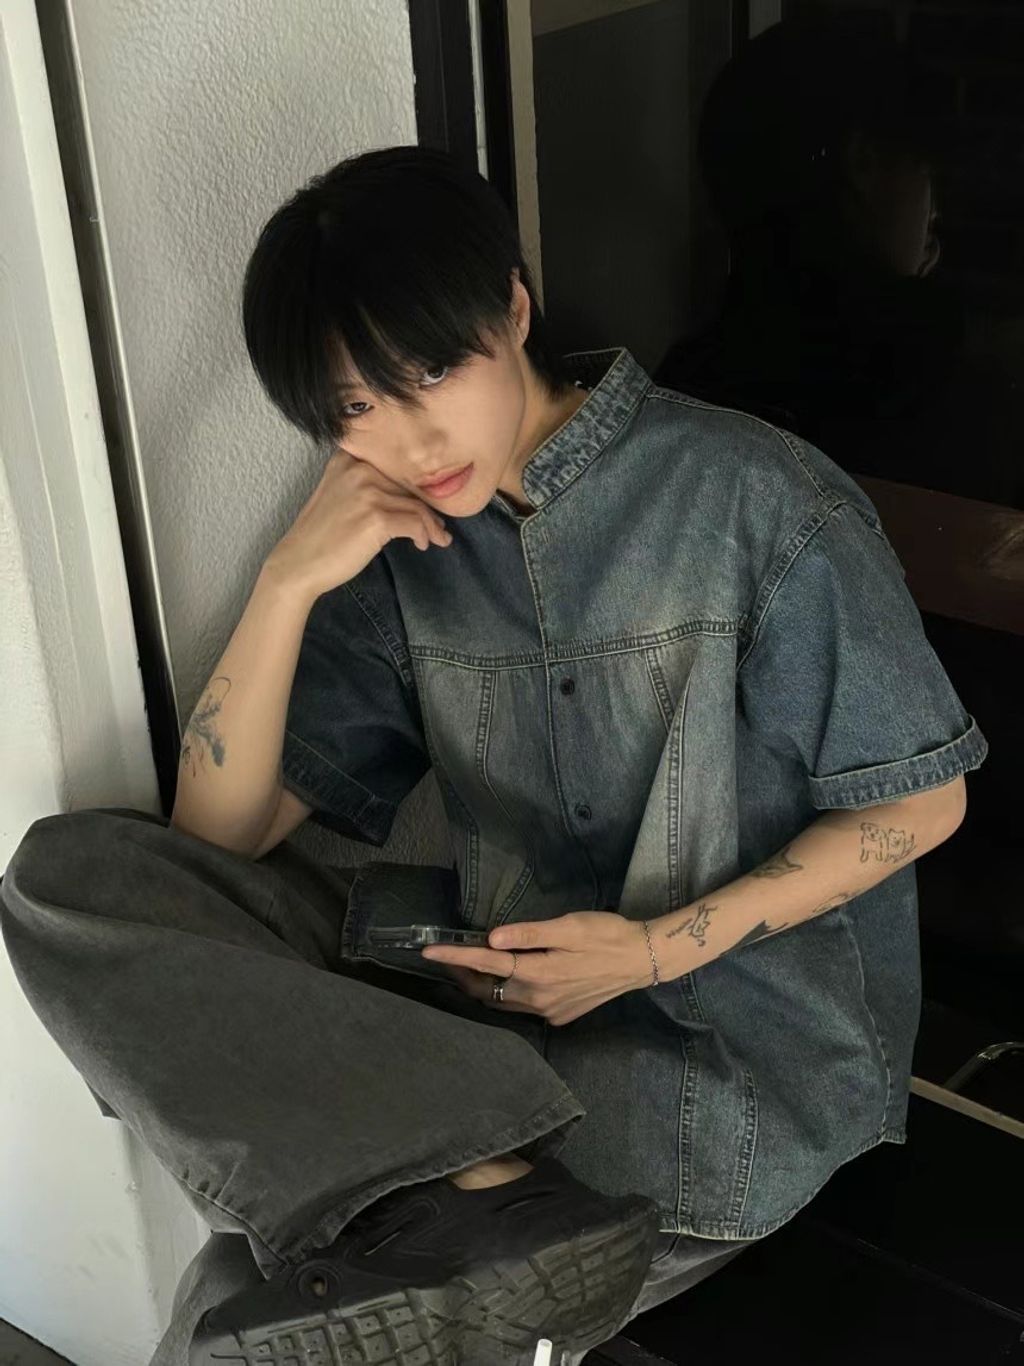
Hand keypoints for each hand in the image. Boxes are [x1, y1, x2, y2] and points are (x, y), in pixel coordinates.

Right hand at [264, 448, 452, 602]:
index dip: (414, 487)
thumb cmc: (320, 536)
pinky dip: (425, 535)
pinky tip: (423, 545)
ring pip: (416, 505)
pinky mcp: (376, 518)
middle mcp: (359, 470)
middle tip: (437, 526)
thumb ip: (364, 484)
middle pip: (408, 486)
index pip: (395, 468)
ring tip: (436, 538)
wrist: (298, 563)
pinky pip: (415, 524)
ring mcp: (368, 492)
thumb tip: (408, 495)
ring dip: (431, 525)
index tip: (424, 504)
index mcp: (349, 460)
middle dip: (427, 509)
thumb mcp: (337, 495)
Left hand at [420, 911, 653, 1026]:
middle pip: (490, 989)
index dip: (456, 957)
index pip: (486, 964)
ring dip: (486, 985)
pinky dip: (509, 992)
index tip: (429, 951)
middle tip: (450, 954)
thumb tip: (492, 939)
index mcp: (539, 974)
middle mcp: (539, 1000)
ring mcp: (550, 1012)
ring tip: (473, 965)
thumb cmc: (606, 934)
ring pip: (505, 1002)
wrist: (642, 959)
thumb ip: (529, 934)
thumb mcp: (569, 926)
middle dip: (465, 974)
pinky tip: (513, 977)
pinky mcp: (561, 1016)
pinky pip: (524, 1007)